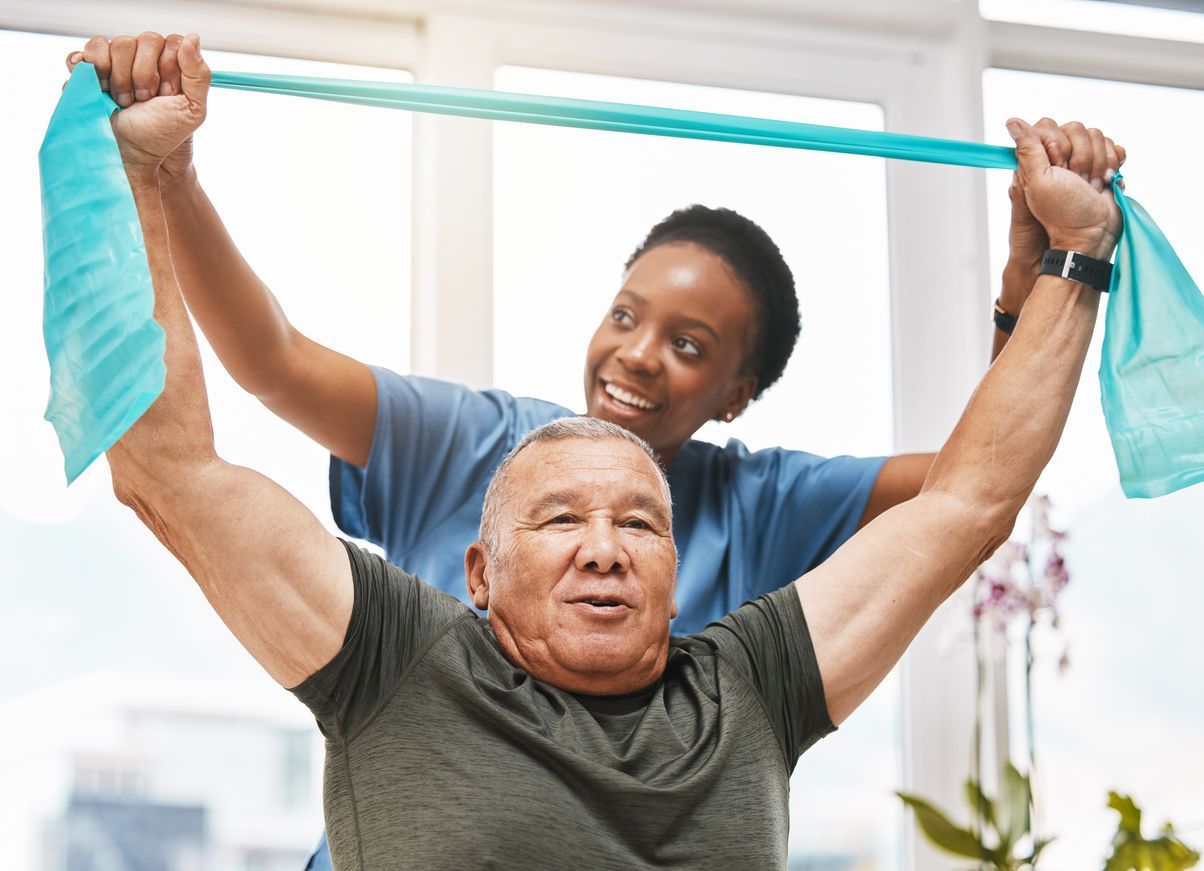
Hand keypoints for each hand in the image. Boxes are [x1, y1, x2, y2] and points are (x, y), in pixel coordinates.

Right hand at [66, 33, 208, 181]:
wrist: (128, 152)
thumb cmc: (161, 134)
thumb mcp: (192, 109)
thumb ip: (199, 74)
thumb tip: (193, 37)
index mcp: (171, 64)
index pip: (171, 42)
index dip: (167, 69)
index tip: (165, 95)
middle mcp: (145, 57)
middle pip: (145, 40)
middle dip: (144, 75)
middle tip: (143, 99)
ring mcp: (118, 61)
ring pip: (118, 43)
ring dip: (120, 78)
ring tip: (123, 100)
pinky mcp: (92, 67)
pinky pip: (91, 49)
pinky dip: (93, 66)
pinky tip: (100, 87)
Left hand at [1007, 117, 1123, 261]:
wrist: (1092, 236)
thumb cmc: (1063, 214)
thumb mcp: (1038, 181)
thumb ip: (1026, 150)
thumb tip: (1012, 122)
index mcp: (1038, 159)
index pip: (1049, 126)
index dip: (1057, 146)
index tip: (1058, 168)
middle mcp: (1059, 157)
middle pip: (1077, 128)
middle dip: (1081, 157)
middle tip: (1077, 182)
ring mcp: (1082, 161)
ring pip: (1097, 136)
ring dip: (1098, 164)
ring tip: (1091, 187)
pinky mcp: (1102, 167)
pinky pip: (1113, 148)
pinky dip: (1113, 164)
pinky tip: (1106, 182)